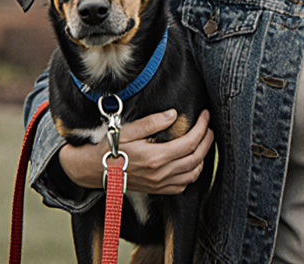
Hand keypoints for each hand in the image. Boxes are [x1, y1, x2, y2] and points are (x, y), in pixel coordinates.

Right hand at [59, 109, 213, 194]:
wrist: (94, 170)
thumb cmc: (109, 148)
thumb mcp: (128, 130)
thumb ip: (152, 122)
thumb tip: (173, 114)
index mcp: (155, 157)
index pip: (190, 143)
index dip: (202, 128)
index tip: (205, 116)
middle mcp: (160, 173)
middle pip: (196, 158)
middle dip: (207, 141)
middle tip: (208, 127)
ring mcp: (159, 184)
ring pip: (193, 174)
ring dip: (202, 158)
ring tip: (203, 143)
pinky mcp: (157, 190)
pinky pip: (182, 186)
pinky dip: (191, 174)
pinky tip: (190, 162)